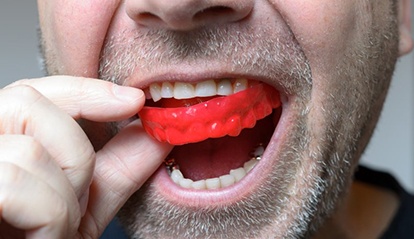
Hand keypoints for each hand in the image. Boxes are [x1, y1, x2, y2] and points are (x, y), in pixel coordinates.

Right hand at [0, 76, 171, 237]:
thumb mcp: (81, 207)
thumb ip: (116, 168)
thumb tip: (154, 134)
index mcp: (0, 142)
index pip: (35, 90)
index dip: (86, 89)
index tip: (134, 101)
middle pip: (28, 103)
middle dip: (74, 155)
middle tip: (75, 199)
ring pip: (28, 150)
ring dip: (62, 199)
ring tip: (51, 229)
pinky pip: (14, 182)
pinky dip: (46, 216)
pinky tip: (38, 238)